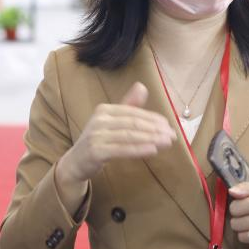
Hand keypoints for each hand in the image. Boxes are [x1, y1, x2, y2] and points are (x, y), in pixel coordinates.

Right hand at [59, 82, 174, 185]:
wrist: (76, 162)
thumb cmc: (98, 140)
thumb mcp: (112, 122)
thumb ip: (128, 106)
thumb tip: (142, 86)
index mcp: (105, 110)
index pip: (134, 113)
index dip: (153, 118)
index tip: (168, 126)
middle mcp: (99, 120)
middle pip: (133, 123)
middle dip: (155, 129)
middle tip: (172, 135)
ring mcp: (96, 135)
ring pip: (129, 136)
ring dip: (151, 139)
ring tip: (167, 142)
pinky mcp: (96, 151)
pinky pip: (122, 149)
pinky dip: (139, 149)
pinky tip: (153, 150)